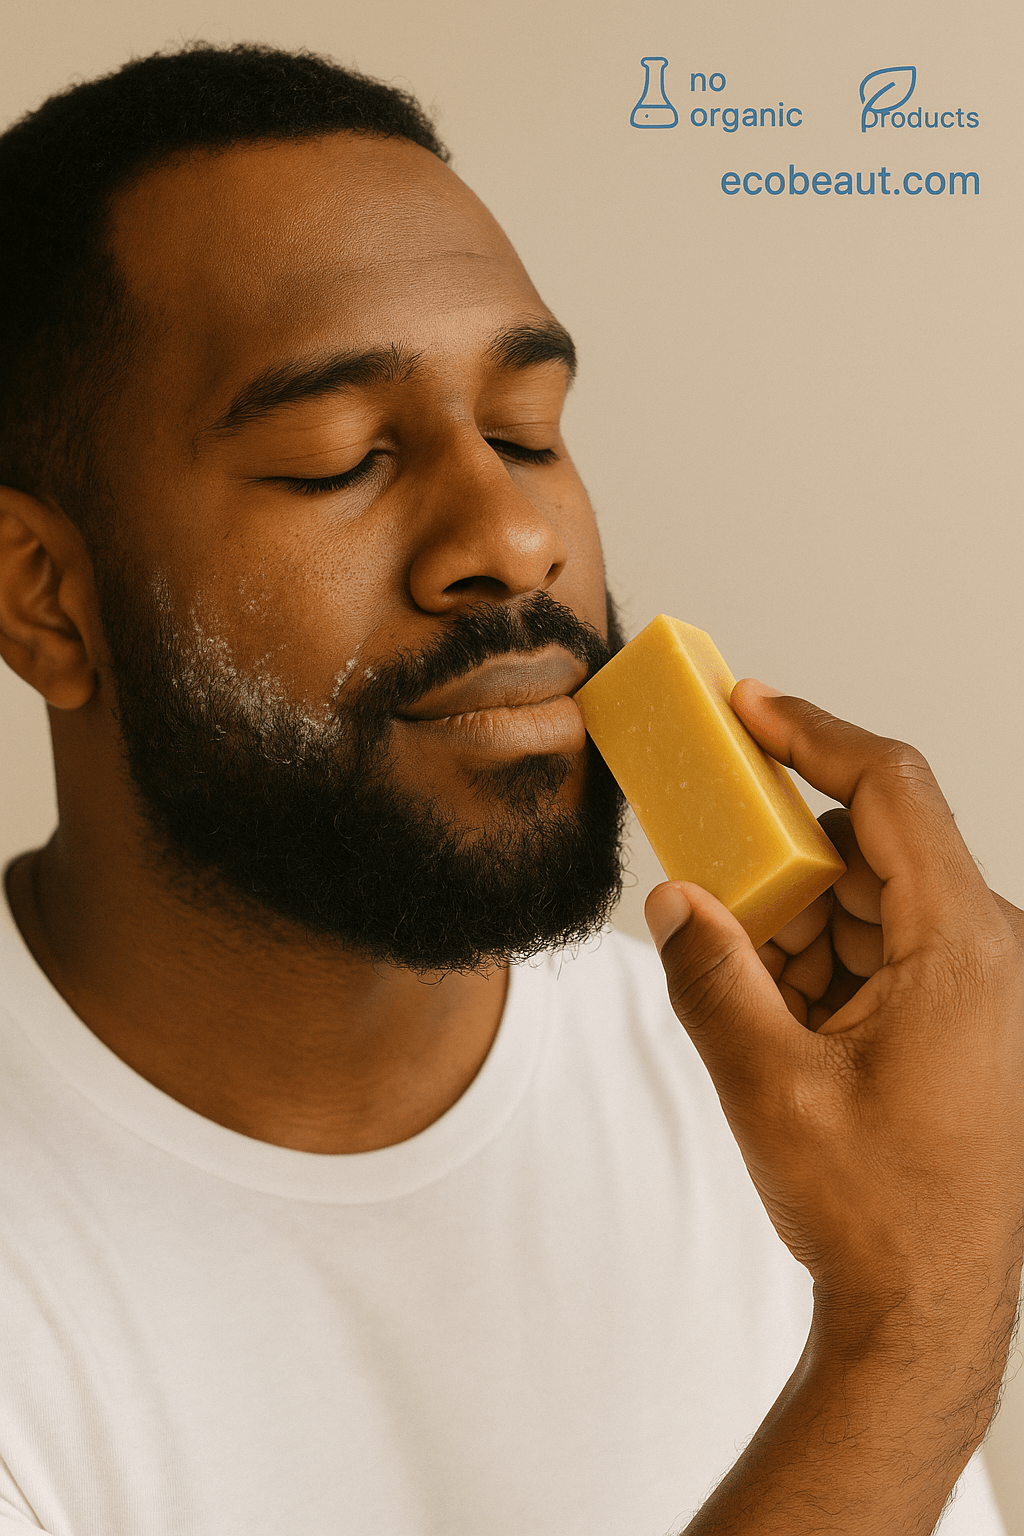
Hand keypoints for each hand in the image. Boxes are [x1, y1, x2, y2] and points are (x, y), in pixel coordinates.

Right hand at [645, 680, 1023, 1319]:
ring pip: (874, 902)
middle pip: (873, 850)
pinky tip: (778, 1008)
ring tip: (742, 973)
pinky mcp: (969, 1018)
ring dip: (799, 920)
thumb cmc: (875, 1211)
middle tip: (708, 864)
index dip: (814, 734)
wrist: (929, 1313)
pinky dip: (824, 960)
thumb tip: (673, 898)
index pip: (891, 792)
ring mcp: (985, 987)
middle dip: (783, 859)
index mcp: (965, 950)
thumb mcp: (767, 1084)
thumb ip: (710, 976)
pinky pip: (887, 950)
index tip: (751, 706)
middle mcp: (990, 954)